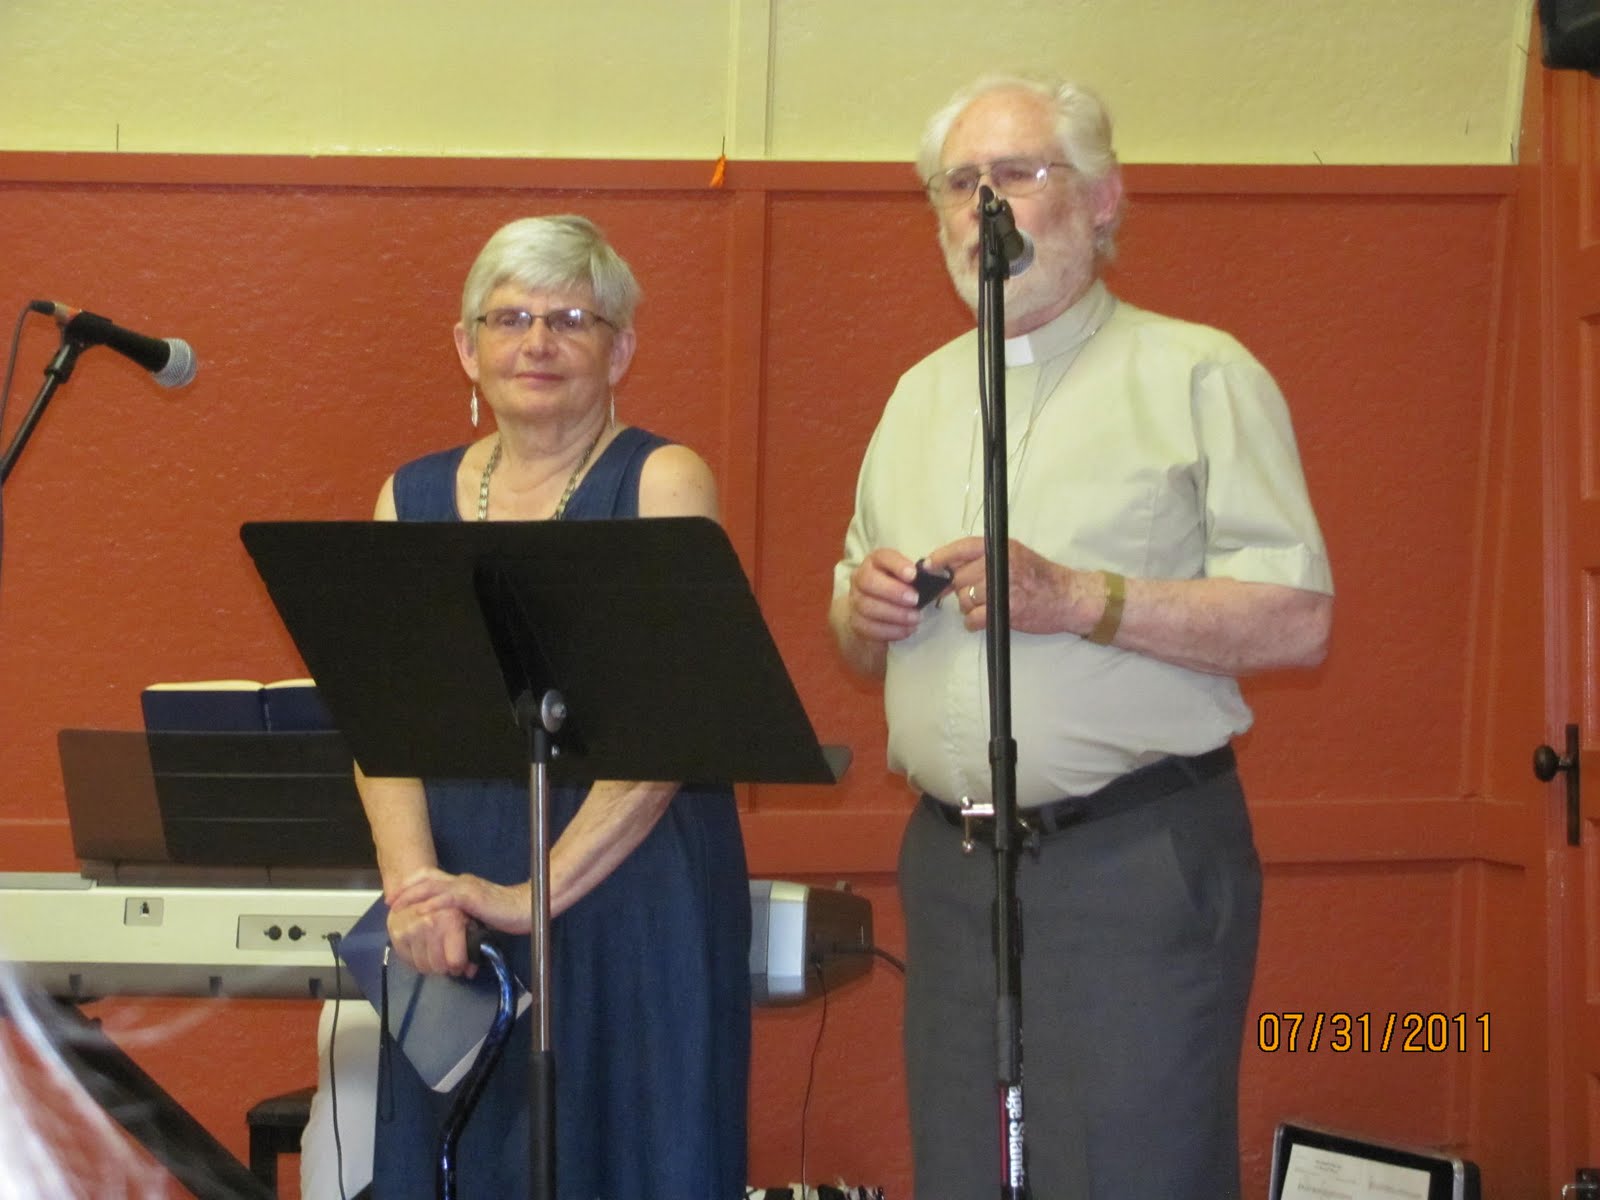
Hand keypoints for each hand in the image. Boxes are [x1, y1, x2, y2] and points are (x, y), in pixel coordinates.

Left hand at [387, 868, 528, 976]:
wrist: (527, 908)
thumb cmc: (507, 913)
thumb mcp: (479, 914)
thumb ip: (463, 918)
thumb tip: (450, 933)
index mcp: (463, 884)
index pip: (432, 879)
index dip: (412, 886)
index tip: (396, 899)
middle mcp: (461, 881)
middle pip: (427, 879)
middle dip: (405, 889)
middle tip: (390, 902)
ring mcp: (466, 887)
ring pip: (433, 886)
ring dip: (413, 896)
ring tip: (398, 907)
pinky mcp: (473, 897)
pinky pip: (447, 899)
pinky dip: (432, 905)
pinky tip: (421, 912)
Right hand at [844, 547, 924, 644]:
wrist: (875, 615)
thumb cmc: (898, 592)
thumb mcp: (907, 580)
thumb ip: (917, 578)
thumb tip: (935, 577)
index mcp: (875, 562)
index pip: (882, 557)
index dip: (897, 565)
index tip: (913, 575)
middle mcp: (860, 578)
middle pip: (868, 581)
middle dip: (893, 591)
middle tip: (915, 600)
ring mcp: (854, 600)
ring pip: (867, 606)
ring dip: (895, 613)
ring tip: (916, 618)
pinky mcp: (856, 622)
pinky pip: (869, 627)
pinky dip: (891, 630)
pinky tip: (907, 630)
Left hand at [929, 536, 1076, 634]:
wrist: (1069, 597)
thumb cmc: (1041, 578)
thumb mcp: (1015, 556)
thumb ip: (985, 559)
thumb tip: (949, 567)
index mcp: (1001, 548)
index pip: (962, 548)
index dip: (941, 557)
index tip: (928, 566)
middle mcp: (1001, 563)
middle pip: (959, 578)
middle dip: (960, 590)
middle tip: (973, 595)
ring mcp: (1003, 587)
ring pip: (965, 600)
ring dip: (969, 608)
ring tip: (987, 606)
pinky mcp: (1006, 610)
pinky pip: (973, 619)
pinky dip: (975, 623)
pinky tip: (985, 619)